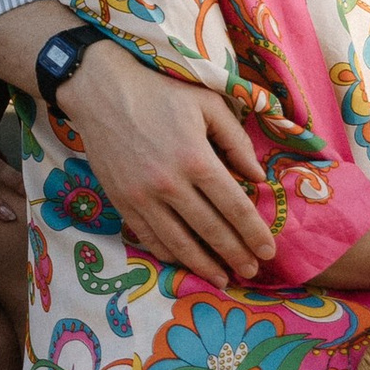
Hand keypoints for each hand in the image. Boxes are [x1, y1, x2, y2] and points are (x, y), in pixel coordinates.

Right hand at [60, 39, 271, 283]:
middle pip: (211, 231)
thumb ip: (236, 141)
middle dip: (236, 255)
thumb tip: (257, 177)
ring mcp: (142, 197)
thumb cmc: (159, 92)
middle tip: (253, 270)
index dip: (255, 233)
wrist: (100, 91)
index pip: (235, 207)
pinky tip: (185, 262)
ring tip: (224, 278)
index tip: (269, 250)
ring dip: (204, 265)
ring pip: (179, 243)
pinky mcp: (122, 202)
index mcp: (197, 160)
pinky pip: (149, 237)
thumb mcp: (207, 105)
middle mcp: (170, 185)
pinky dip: (169, 254)